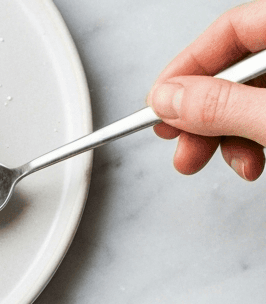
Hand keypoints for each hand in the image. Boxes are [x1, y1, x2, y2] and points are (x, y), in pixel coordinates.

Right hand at [147, 1, 265, 178]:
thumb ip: (222, 106)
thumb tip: (170, 99)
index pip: (229, 30)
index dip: (188, 67)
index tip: (158, 103)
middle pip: (236, 69)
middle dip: (203, 114)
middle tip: (180, 145)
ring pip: (249, 100)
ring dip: (223, 137)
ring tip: (214, 163)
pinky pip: (265, 118)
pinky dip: (250, 144)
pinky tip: (250, 163)